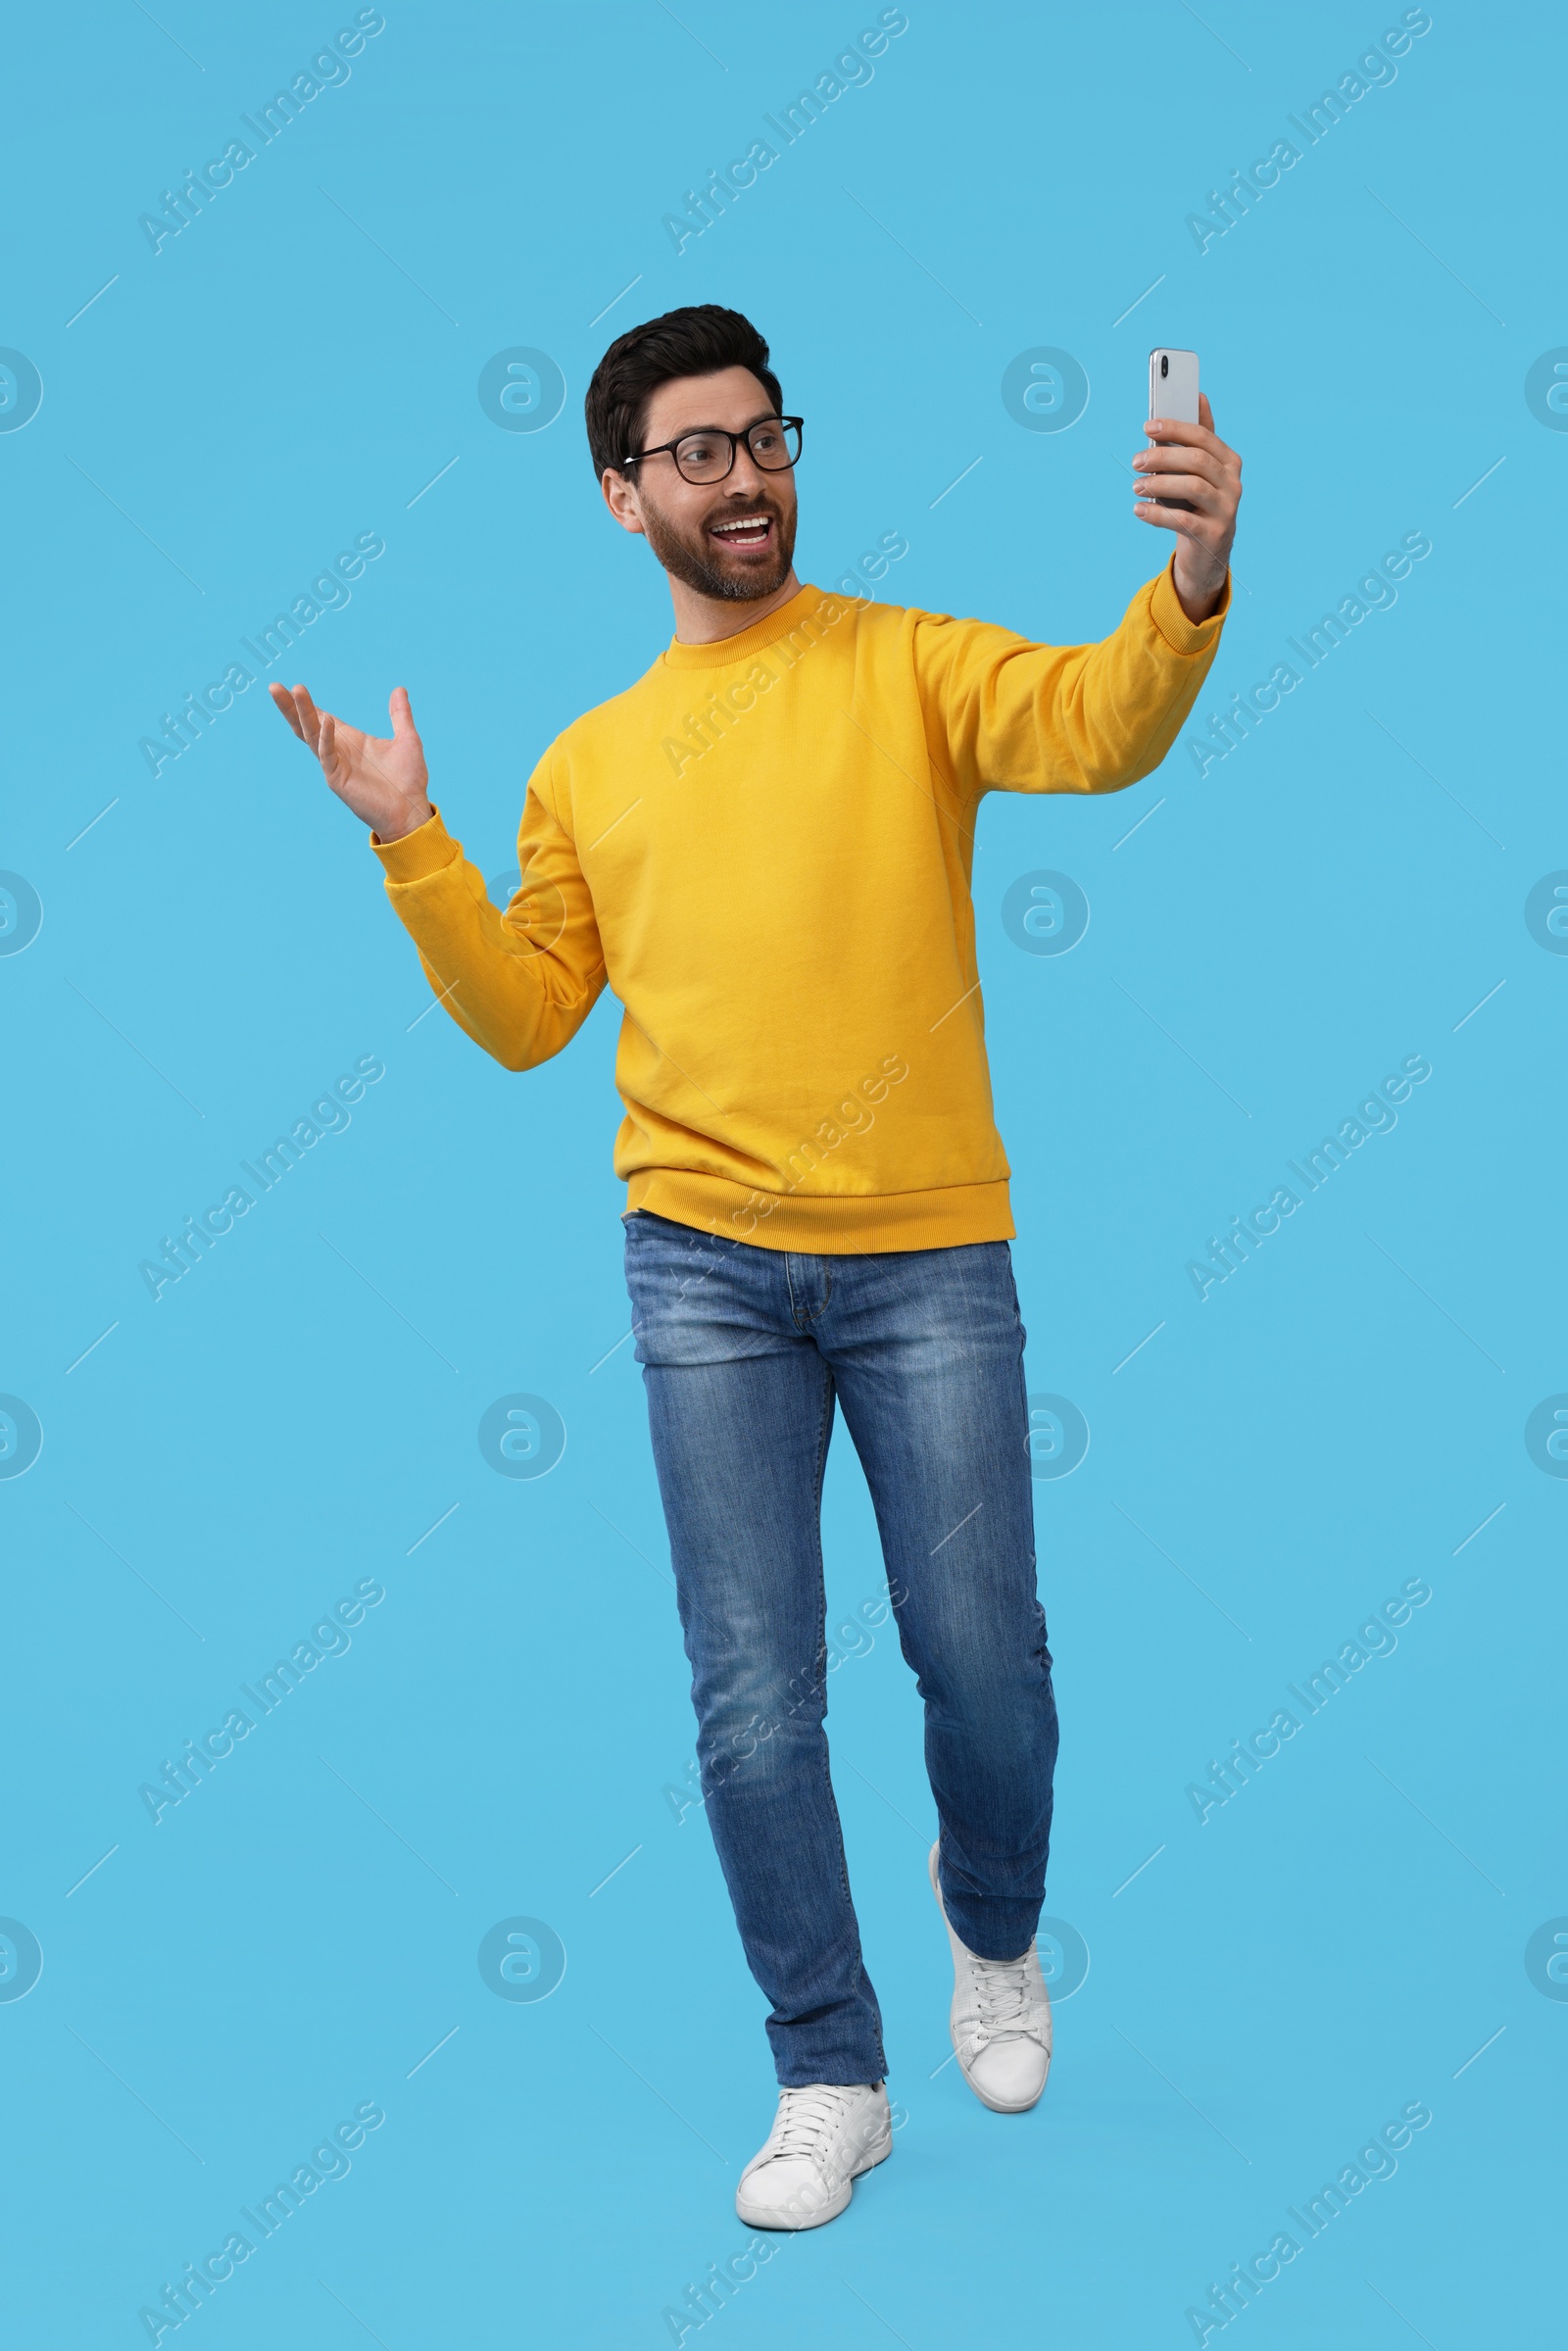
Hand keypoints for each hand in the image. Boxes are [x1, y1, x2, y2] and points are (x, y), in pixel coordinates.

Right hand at [269, 682, 432, 842]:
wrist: (411, 812)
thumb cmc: (409, 780)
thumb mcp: (407, 739)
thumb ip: (400, 715)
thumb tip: (399, 689)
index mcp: (351, 741)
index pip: (322, 719)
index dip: (308, 705)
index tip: (293, 687)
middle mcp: (338, 751)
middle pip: (307, 725)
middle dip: (291, 707)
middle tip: (275, 687)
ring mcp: (335, 765)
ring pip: (312, 735)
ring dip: (303, 714)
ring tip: (295, 691)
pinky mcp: (338, 780)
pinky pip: (327, 755)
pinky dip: (326, 738)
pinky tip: (325, 721)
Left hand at [1132, 394, 1240, 622]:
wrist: (1207, 553)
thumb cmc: (1197, 504)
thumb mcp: (1199, 472)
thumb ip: (1197, 438)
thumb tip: (1199, 395)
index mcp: (1228, 461)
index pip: (1203, 436)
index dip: (1175, 428)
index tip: (1147, 426)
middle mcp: (1233, 483)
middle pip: (1197, 460)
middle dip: (1163, 456)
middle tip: (1136, 461)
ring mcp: (1227, 509)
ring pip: (1193, 487)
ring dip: (1159, 483)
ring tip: (1136, 485)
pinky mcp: (1214, 535)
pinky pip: (1184, 521)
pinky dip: (1157, 514)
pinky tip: (1138, 510)